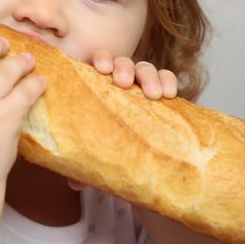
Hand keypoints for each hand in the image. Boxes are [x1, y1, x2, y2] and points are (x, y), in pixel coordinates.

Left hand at [67, 52, 176, 191]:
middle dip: (124, 68)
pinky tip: (170, 94)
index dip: (102, 60)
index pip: (100, 62)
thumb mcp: (95, 151)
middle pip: (123, 64)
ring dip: (149, 76)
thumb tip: (75, 183)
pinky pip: (167, 79)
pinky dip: (168, 81)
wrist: (136, 156)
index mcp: (99, 85)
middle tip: (123, 81)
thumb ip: (85, 161)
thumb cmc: (107, 144)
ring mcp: (142, 85)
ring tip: (152, 94)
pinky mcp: (162, 92)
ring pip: (146, 69)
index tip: (101, 68)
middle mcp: (120, 81)